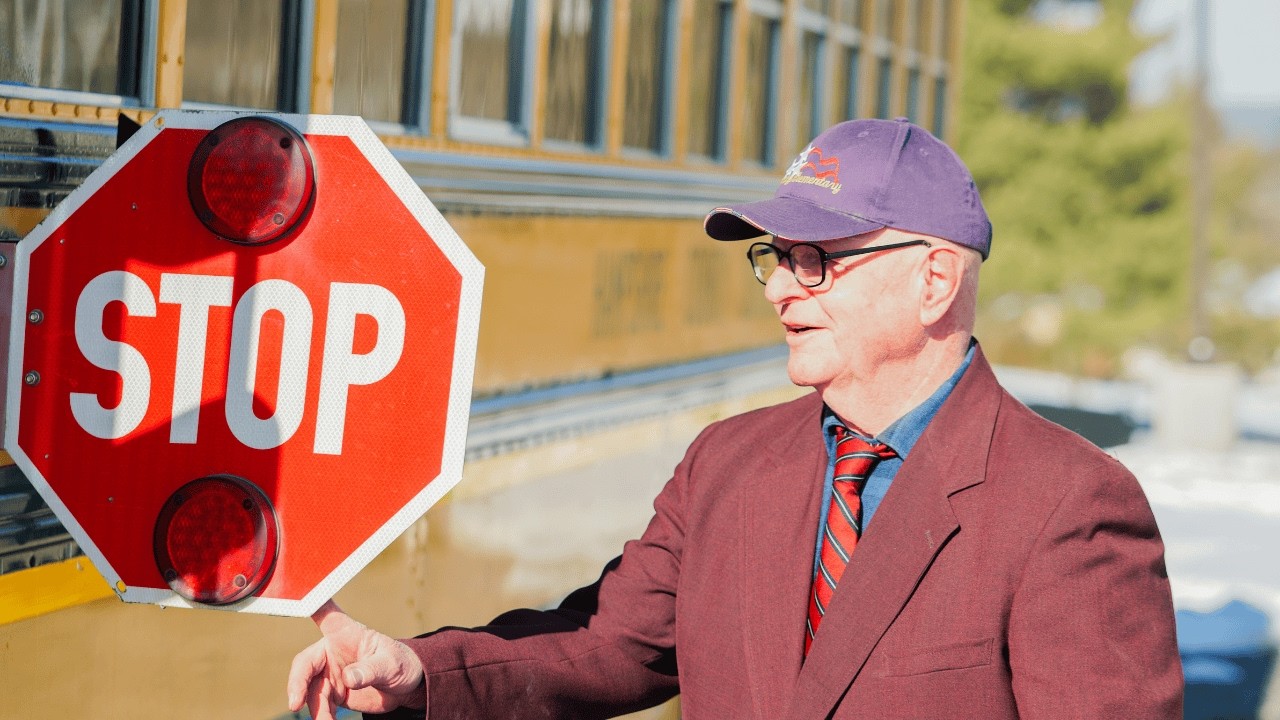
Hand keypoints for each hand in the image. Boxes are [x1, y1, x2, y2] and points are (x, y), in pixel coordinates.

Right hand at [286, 600, 425, 719]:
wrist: (405, 687)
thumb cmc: (400, 663)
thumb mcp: (391, 664)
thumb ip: (370, 670)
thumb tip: (349, 678)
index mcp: (345, 633)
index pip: (323, 614)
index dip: (308, 604)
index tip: (295, 597)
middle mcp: (331, 651)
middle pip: (304, 663)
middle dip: (297, 683)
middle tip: (295, 702)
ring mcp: (329, 673)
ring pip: (310, 689)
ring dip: (314, 708)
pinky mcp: (332, 692)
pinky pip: (319, 704)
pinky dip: (321, 715)